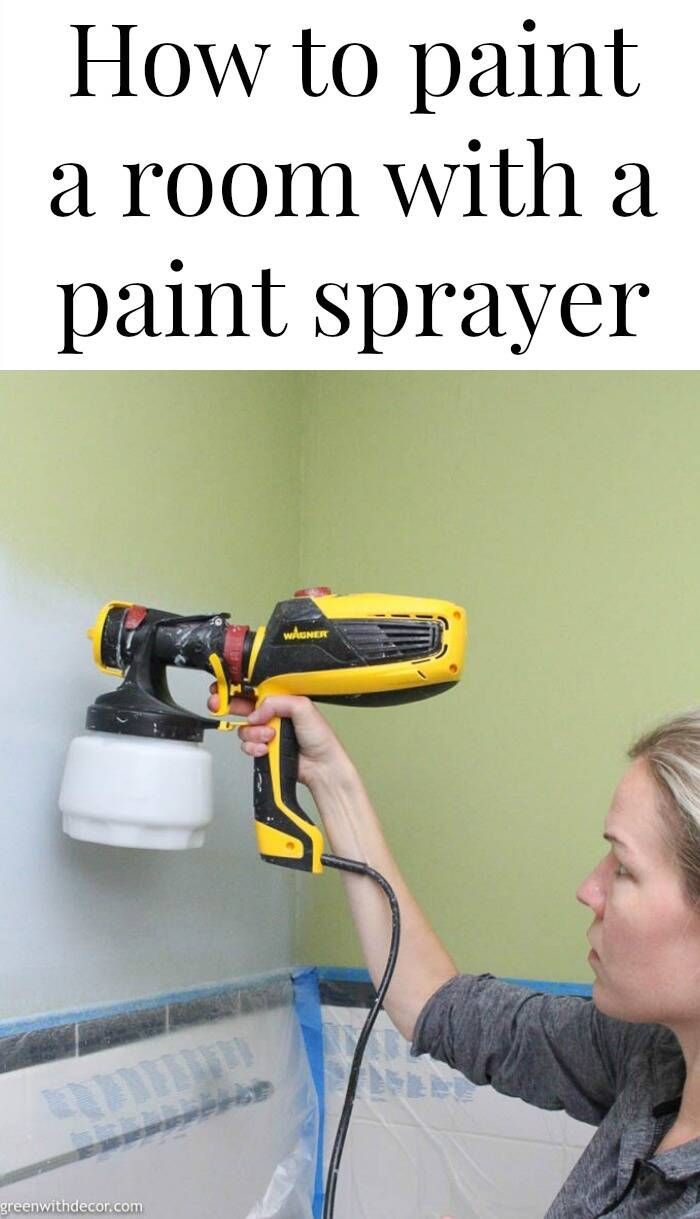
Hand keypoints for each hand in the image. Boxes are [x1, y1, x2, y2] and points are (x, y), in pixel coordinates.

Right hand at [207, 689, 352, 792]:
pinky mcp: (264, 748)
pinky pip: (247, 745)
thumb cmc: (321, 739)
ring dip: (253, 733)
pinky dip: (254, 747)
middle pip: (243, 707)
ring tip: (269, 736)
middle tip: (220, 706)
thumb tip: (256, 711)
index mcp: (282, 700)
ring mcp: (267, 732)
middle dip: (231, 706)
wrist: (321, 767)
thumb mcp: (303, 708)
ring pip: (244, 728)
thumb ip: (276, 703)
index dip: (238, 688)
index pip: (256, 690)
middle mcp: (273, 715)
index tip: (224, 688)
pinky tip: (266, 748)